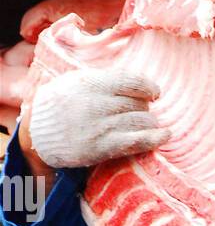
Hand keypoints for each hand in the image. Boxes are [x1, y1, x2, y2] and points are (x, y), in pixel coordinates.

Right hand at [29, 66, 168, 168]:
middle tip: (142, 112)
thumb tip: (131, 80)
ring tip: (150, 124)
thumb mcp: (73, 82)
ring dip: (150, 123)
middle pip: (138, 103)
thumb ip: (100, 79)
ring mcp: (101, 126)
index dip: (148, 87)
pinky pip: (137, 140)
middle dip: (144, 108)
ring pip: (141, 121)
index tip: (154, 93)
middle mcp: (97, 103)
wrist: (37, 135)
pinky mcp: (103, 147)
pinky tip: (165, 135)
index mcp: (90, 82)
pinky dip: (155, 138)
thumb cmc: (58, 106)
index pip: (131, 81)